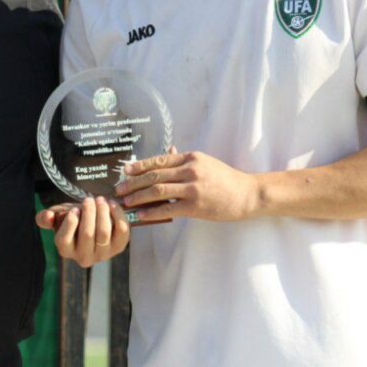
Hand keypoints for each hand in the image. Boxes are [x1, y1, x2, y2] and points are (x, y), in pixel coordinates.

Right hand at [35, 196, 129, 267]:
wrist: (92, 222)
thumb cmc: (73, 218)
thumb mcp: (57, 216)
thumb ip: (46, 217)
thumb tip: (47, 216)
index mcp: (66, 250)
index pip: (64, 239)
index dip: (70, 223)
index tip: (74, 209)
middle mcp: (83, 257)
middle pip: (87, 234)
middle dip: (89, 213)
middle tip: (89, 199)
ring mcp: (102, 255)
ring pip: (104, 233)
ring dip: (103, 212)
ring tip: (100, 199)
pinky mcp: (118, 248)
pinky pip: (122, 232)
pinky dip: (118, 215)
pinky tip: (112, 204)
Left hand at [114, 151, 260, 222]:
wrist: (247, 194)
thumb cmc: (225, 179)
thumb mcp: (205, 163)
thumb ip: (185, 160)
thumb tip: (167, 151)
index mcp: (190, 158)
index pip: (158, 160)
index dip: (139, 166)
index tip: (125, 170)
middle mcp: (189, 170)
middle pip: (154, 175)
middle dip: (133, 182)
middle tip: (118, 188)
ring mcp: (192, 188)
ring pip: (157, 191)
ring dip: (138, 196)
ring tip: (125, 201)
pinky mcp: (196, 205)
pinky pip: (168, 208)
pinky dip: (152, 212)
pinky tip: (141, 215)